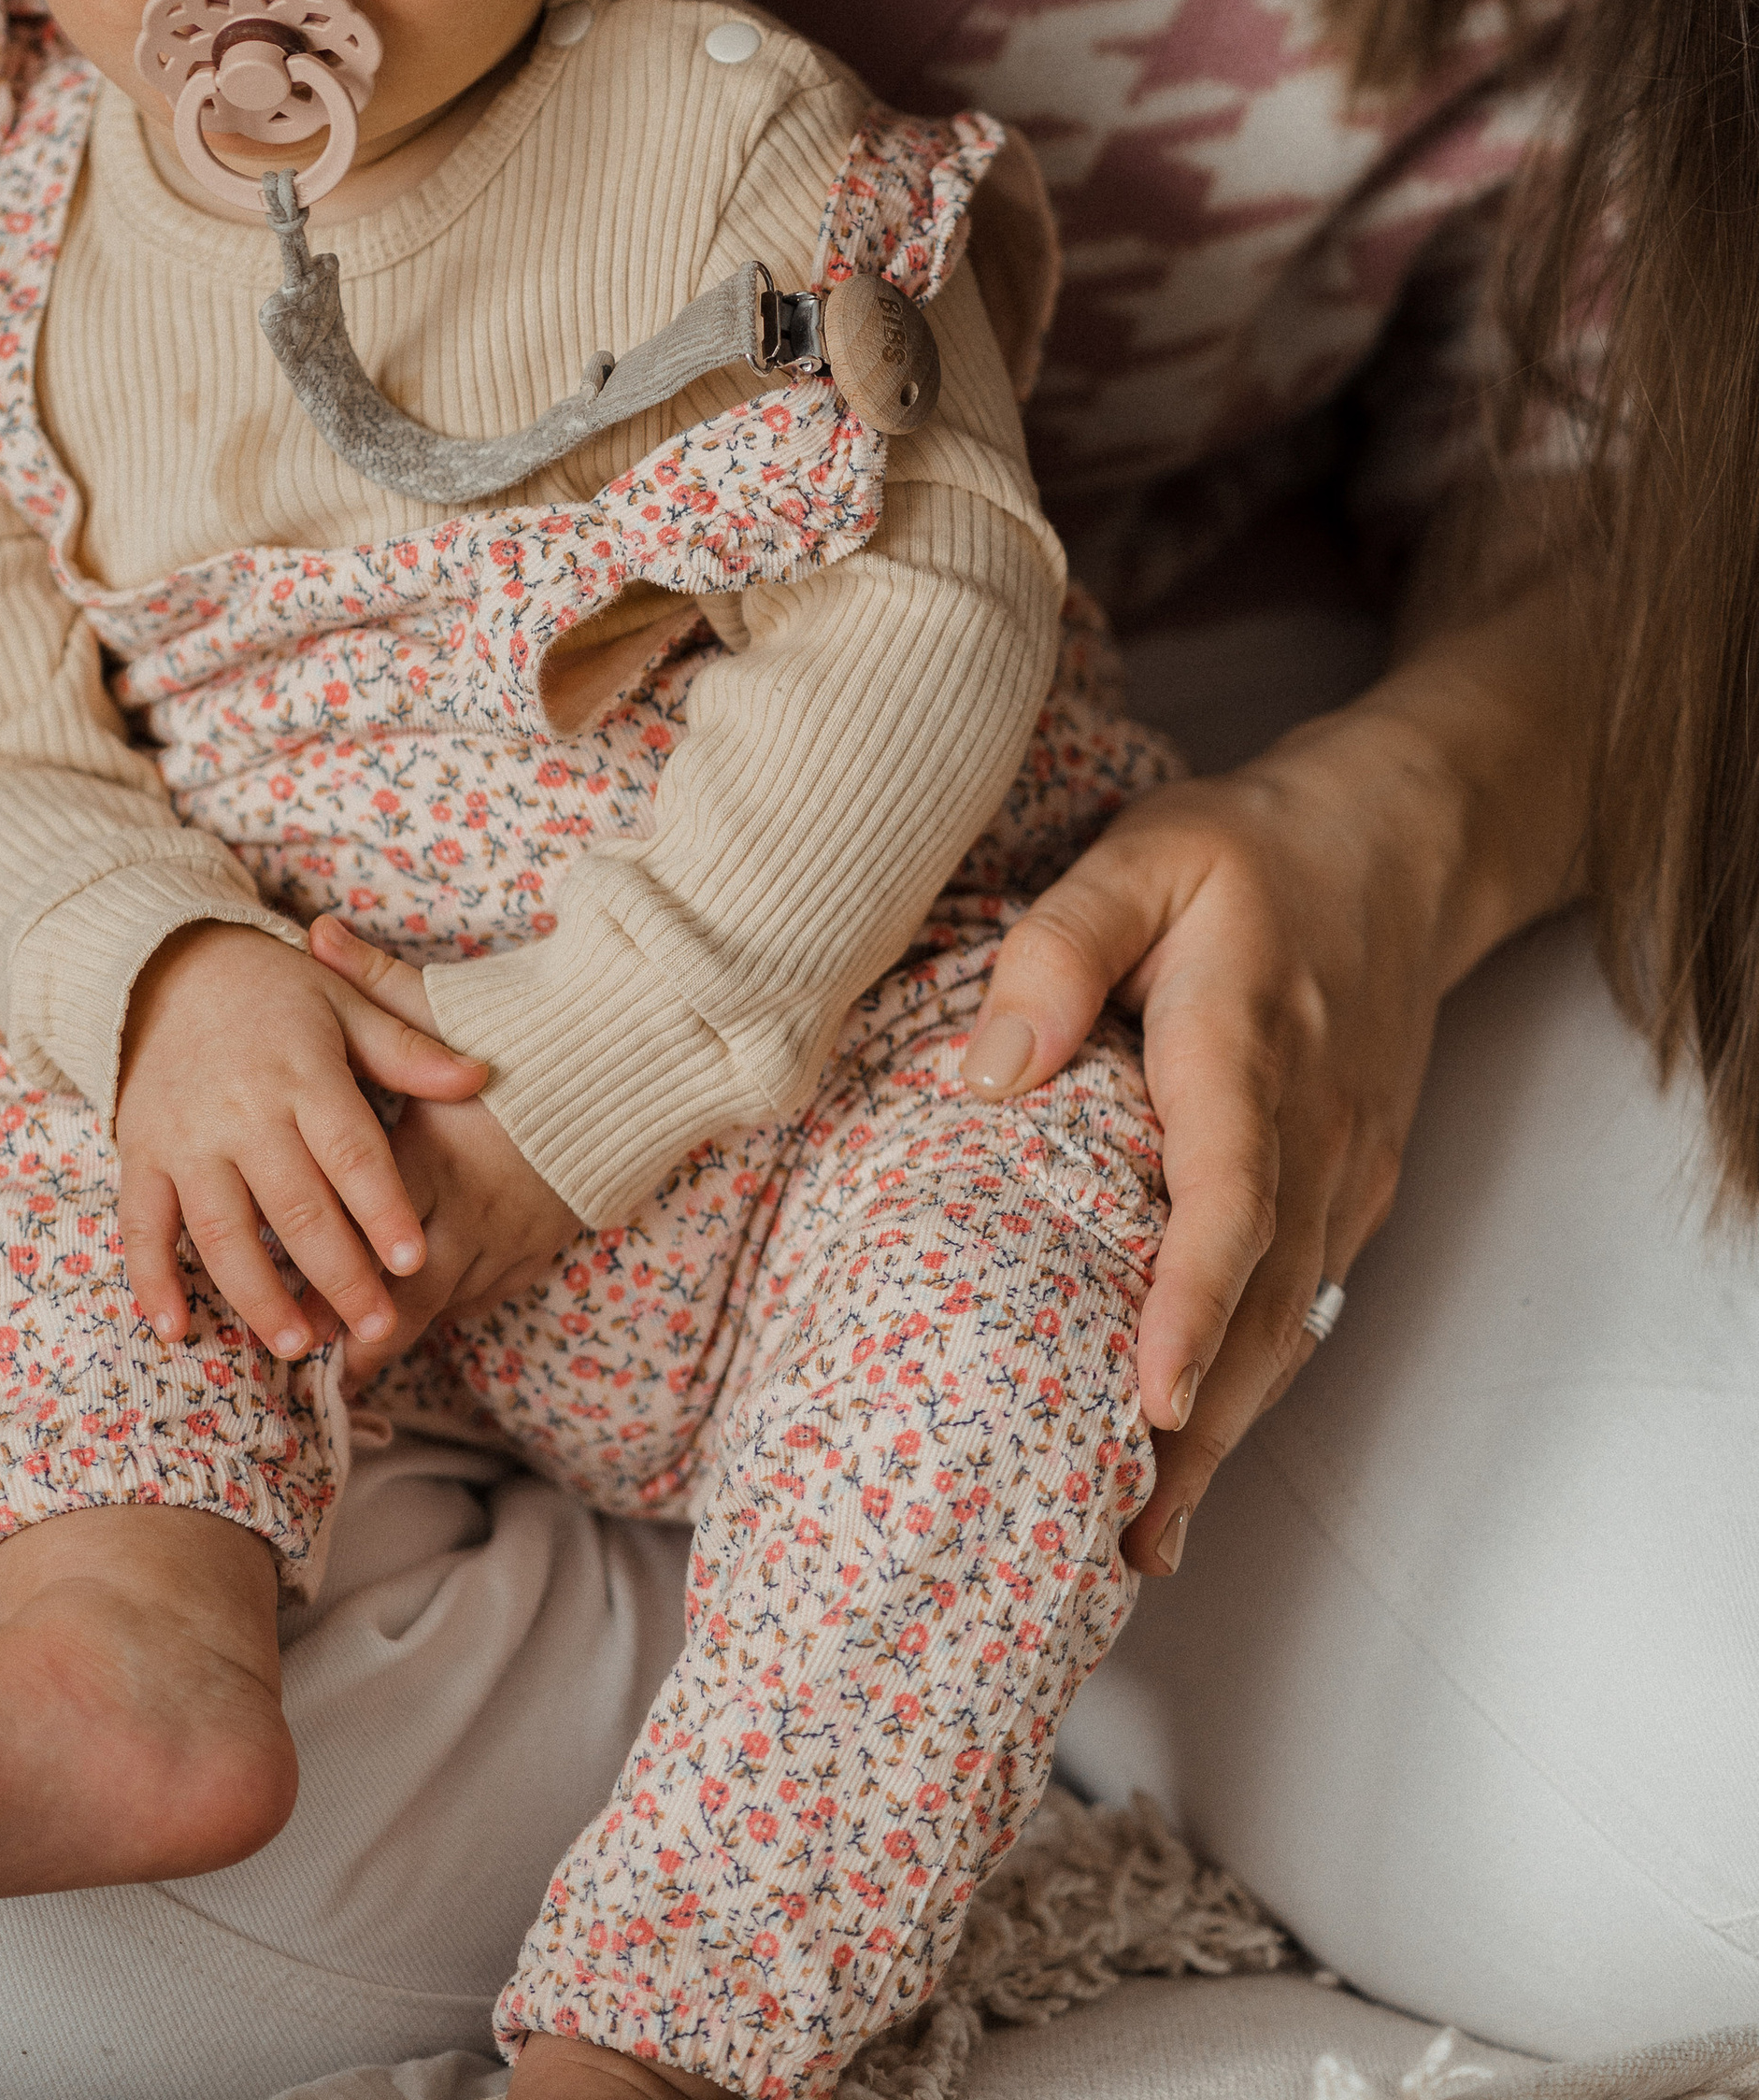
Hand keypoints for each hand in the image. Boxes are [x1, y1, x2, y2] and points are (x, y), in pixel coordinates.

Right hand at [115, 921, 487, 1359]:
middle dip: (338, 1275)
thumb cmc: (276, 994)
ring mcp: (185, 1138)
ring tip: (297, 1345)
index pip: (350, 1151)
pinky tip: (177, 1330)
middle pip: (295, 1206)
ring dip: (257, 1295)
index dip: (381, 1208)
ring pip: (222, 1231)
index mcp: (302, 1074)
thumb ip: (408, 1051)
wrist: (170, 967)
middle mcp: (242, 1112)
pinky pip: (142, 1226)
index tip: (414, 1261)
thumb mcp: (345, 1006)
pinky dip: (153, 1281)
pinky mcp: (141, 1156)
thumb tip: (479, 1076)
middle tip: (376, 1329)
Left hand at [307, 919, 581, 1380]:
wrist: (643, 1049)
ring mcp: (514, 1231)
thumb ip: (374, 979)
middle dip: (362, 1335)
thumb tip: (315, 931)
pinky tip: (432, 1313)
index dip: (330, 1276)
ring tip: (362, 1355)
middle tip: (318, 1363)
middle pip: (408, 1293)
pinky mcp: (547, 1240)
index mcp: (436, 1153)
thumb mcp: (446, 1000)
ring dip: (409, 1328)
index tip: (288, 1311)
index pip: (370, 1228)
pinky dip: (459, 1307)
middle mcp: (472, 1207)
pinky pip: (495, 1292)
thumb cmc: (533, 1023)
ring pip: (452, 1304)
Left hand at [956, 700, 1459, 1574]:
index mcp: (1248, 1053)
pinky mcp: (1353, 1187)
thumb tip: (989, 1070)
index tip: (1145, 1404)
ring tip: (1144, 1537)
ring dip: (1223, 1431)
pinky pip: (1303, 1300)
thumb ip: (1060, 949)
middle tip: (1121, 1538)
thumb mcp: (1142, 857)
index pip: (1228, 1202)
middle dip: (1196, 1429)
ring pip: (1289, 1322)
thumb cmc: (1245, 852)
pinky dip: (1251, 1380)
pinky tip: (1192, 1442)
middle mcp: (1313, 1134)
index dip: (1188, 1309)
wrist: (1396, 846)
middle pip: (1264, 1305)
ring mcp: (1346, 1171)